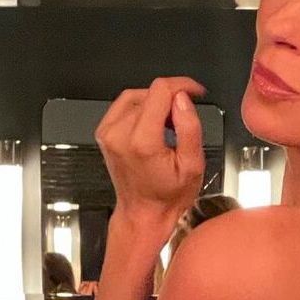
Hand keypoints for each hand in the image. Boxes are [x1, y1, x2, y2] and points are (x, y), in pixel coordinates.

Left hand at [95, 77, 207, 223]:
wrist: (144, 214)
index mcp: (142, 141)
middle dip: (172, 98)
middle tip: (184, 118)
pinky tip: (154, 124)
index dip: (182, 85)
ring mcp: (108, 133)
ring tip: (170, 123)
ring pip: (137, 95)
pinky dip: (143, 107)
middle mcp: (119, 134)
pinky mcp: (104, 133)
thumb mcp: (193, 164)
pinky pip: (125, 105)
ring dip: (157, 102)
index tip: (195, 91)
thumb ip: (190, 127)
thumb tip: (183, 99)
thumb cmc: (168, 196)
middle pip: (149, 92)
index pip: (160, 91)